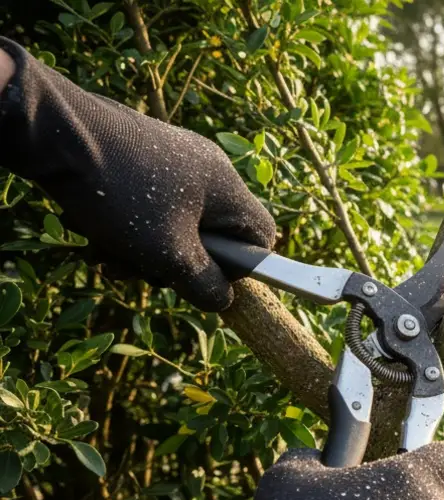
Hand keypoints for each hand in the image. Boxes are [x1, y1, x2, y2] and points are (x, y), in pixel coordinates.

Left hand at [0, 39, 273, 311]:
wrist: (57, 133)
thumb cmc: (122, 196)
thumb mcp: (169, 255)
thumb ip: (205, 285)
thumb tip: (222, 298)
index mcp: (228, 188)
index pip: (261, 237)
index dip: (238, 268)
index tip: (201, 278)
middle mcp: (209, 167)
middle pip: (211, 234)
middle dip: (176, 261)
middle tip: (141, 271)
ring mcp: (173, 156)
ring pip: (173, 221)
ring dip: (144, 248)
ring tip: (108, 255)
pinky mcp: (141, 152)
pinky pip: (148, 202)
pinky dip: (128, 224)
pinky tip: (96, 232)